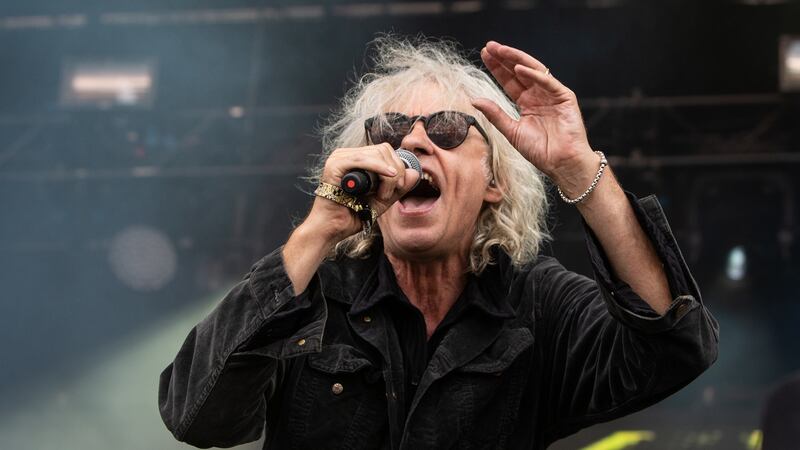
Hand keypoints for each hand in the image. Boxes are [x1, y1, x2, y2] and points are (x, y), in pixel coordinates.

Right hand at [309, 143, 419, 241]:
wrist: (332, 229)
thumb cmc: (353, 215)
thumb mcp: (383, 199)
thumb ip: (399, 187)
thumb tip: (415, 172)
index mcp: (356, 159)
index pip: (385, 151)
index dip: (398, 166)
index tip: (398, 187)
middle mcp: (347, 155)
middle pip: (383, 149)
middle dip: (396, 171)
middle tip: (390, 193)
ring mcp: (339, 158)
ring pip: (376, 154)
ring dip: (388, 176)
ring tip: (383, 195)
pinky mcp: (335, 165)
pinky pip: (362, 159)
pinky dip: (379, 168)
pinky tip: (388, 177)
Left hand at [472, 41, 595, 185]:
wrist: (561, 164)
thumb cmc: (540, 151)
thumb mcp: (511, 131)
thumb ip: (495, 114)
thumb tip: (475, 100)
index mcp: (527, 102)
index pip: (509, 80)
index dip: (497, 68)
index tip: (483, 55)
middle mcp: (539, 95)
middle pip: (519, 71)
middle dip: (504, 59)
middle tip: (489, 47)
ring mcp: (552, 94)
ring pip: (533, 70)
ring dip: (516, 59)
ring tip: (500, 50)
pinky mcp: (565, 97)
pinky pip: (548, 82)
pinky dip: (534, 75)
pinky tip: (519, 68)